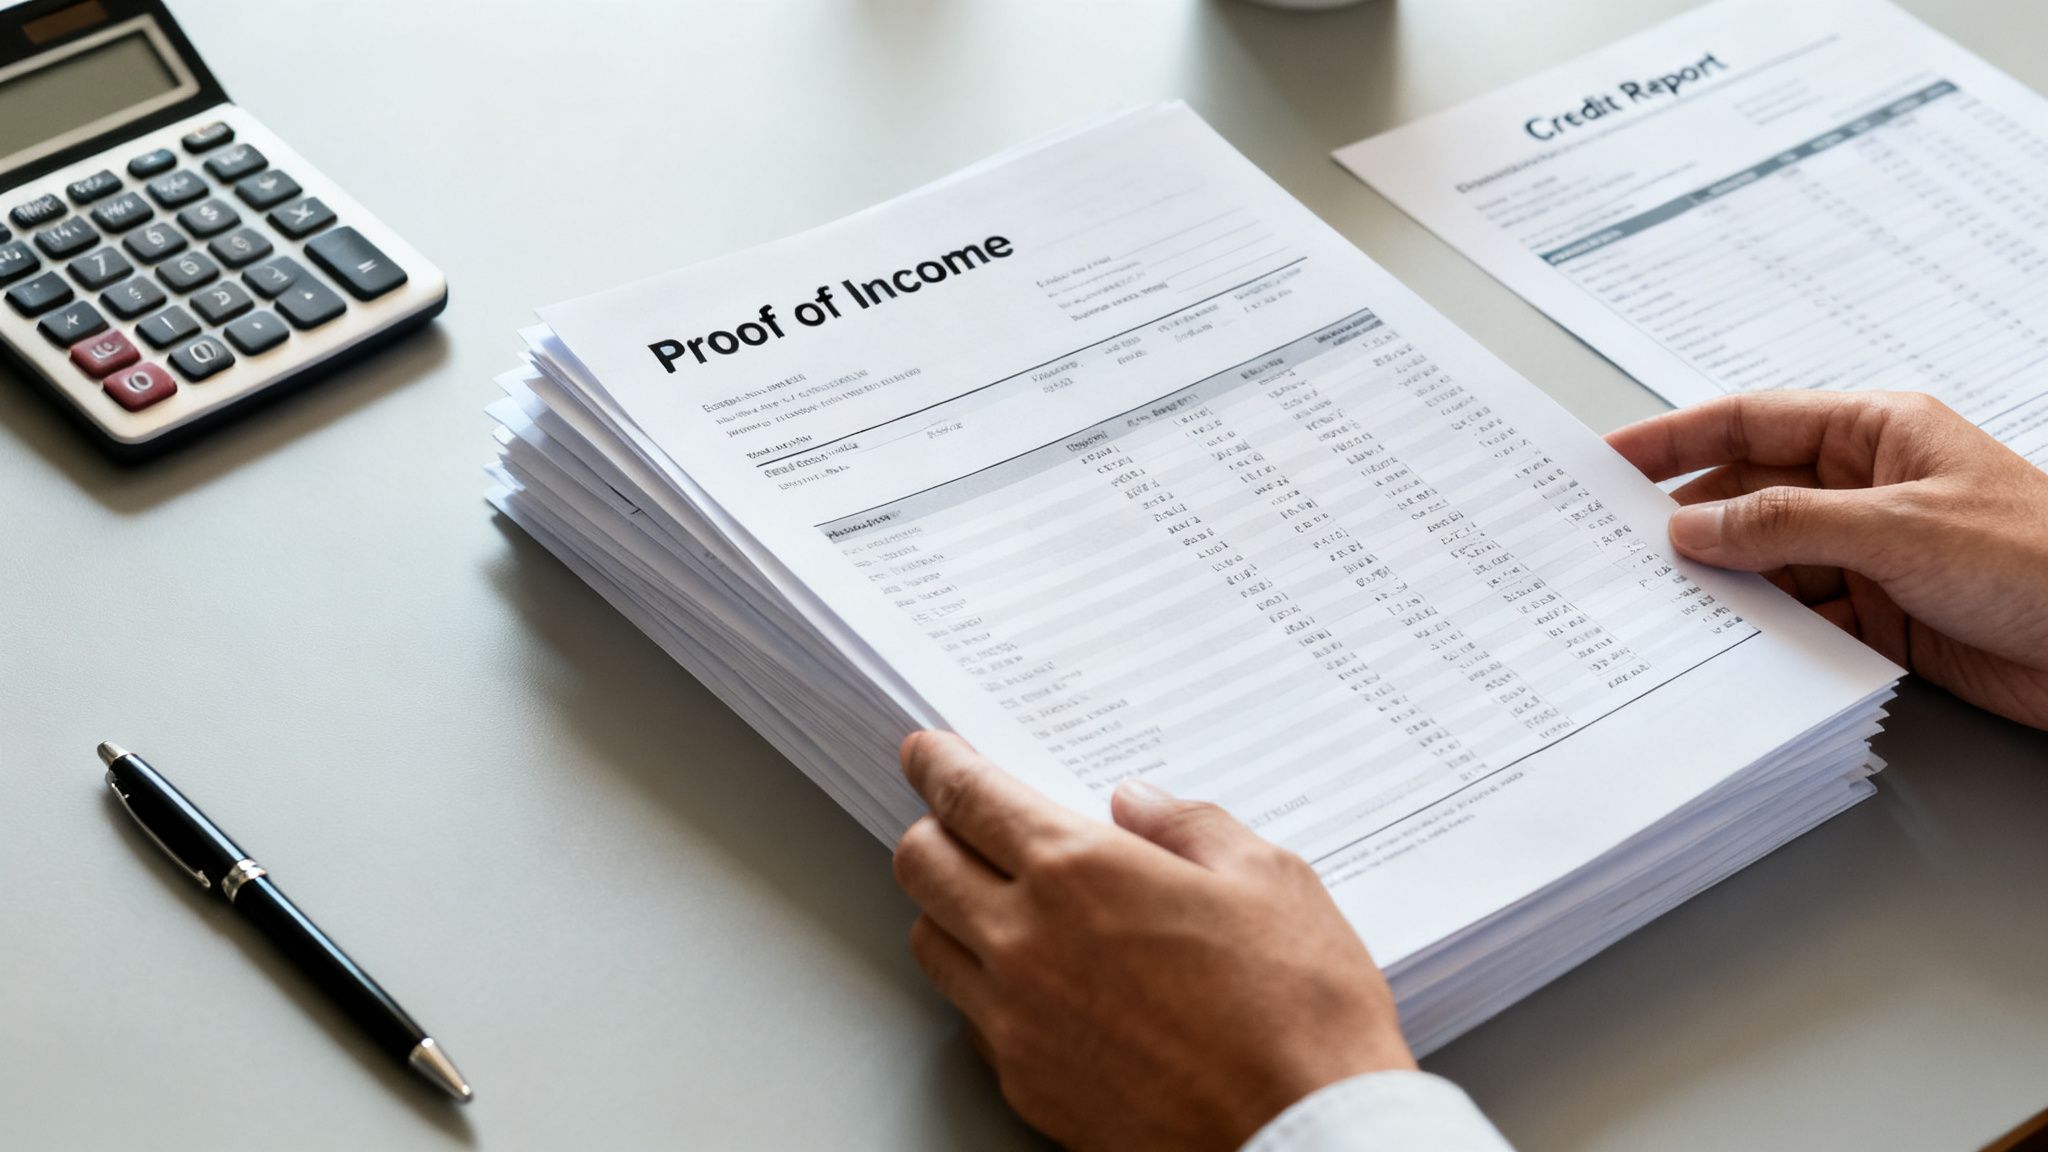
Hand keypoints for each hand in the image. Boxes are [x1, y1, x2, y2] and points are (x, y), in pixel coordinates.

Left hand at [891, 731, 1413, 1151]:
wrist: (1302, 1140)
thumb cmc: (1300, 1012)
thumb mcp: (1269, 878)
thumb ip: (1188, 826)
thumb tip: (1138, 805)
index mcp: (1080, 872)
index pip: (969, 798)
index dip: (938, 764)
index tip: (927, 752)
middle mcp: (1026, 943)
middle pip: (921, 865)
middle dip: (932, 828)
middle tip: (962, 820)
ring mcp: (1016, 1022)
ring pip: (930, 942)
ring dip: (949, 909)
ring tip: (995, 900)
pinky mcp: (1026, 1086)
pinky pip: (971, 1018)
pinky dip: (983, 986)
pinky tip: (1034, 982)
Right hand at [1606, 391, 2047, 727]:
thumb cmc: (2041, 560)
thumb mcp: (1900, 528)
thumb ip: (1786, 525)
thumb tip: (1693, 526)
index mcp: (1876, 434)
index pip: (1750, 422)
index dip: (1673, 438)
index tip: (1607, 461)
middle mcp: (1866, 489)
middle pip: (1748, 494)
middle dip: (1686, 520)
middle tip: (1614, 546)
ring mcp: (1871, 554)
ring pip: (1767, 562)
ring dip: (1722, 583)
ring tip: (1658, 603)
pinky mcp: (1880, 618)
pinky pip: (1798, 617)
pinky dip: (1761, 631)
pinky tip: (1725, 643)